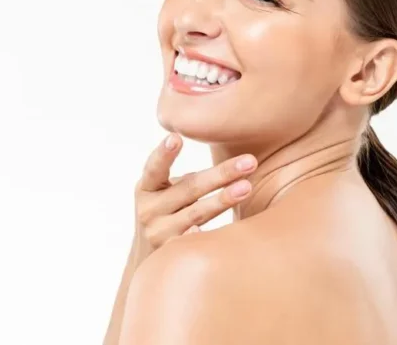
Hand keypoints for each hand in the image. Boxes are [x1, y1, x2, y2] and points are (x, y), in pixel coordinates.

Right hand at [132, 133, 256, 261]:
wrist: (146, 258)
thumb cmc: (168, 211)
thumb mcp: (165, 191)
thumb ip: (188, 179)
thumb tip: (232, 156)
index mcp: (147, 187)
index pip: (155, 168)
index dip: (164, 153)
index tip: (176, 138)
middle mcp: (149, 210)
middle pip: (190, 188)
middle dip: (222, 174)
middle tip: (249, 162)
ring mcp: (159, 233)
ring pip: (197, 213)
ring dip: (224, 199)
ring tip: (247, 187)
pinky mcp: (171, 254)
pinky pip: (194, 243)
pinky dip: (205, 237)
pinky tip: (221, 236)